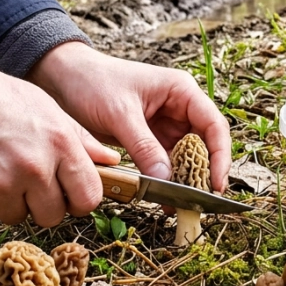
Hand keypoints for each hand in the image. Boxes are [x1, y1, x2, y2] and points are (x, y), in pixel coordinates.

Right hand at [0, 52, 119, 226]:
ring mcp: (2, 185)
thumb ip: (79, 138)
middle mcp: (35, 167)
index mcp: (60, 142)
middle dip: (40, 203)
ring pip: (18, 217)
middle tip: (21, 178)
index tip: (65, 193)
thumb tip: (111, 161)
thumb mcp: (42, 105)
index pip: (88, 197)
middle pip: (53, 216)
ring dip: (7, 201)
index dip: (77, 199)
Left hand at [29, 42, 230, 191]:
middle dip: (203, 173)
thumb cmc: (94, 83)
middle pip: (204, 144)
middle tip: (198, 202)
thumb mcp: (120, 114)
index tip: (215, 183)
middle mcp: (179, 107)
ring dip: (184, 180)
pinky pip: (165, 162)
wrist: (65, 78)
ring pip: (186, 157)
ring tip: (179, 206)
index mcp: (181, 91)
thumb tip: (166, 179)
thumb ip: (144, 146)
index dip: (220, 156)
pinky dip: (166, 180)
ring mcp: (166, 124)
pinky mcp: (150, 138)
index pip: (213, 125)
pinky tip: (162, 199)